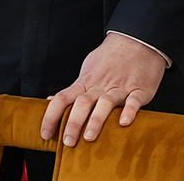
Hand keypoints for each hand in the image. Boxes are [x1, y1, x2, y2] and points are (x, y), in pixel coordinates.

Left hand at [41, 33, 167, 146]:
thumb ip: (73, 89)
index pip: (62, 99)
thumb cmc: (110, 59)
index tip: (45, 134)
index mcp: (86, 83)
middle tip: (68, 142)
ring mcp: (120, 87)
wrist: (137, 41)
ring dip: (96, 120)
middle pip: (82, 103)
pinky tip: (124, 122)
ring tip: (90, 136)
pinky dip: (129, 110)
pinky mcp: (139, 90)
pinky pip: (134, 100)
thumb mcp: (87, 71)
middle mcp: (100, 86)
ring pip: (105, 103)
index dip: (51, 116)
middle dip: (73, 123)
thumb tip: (52, 101)